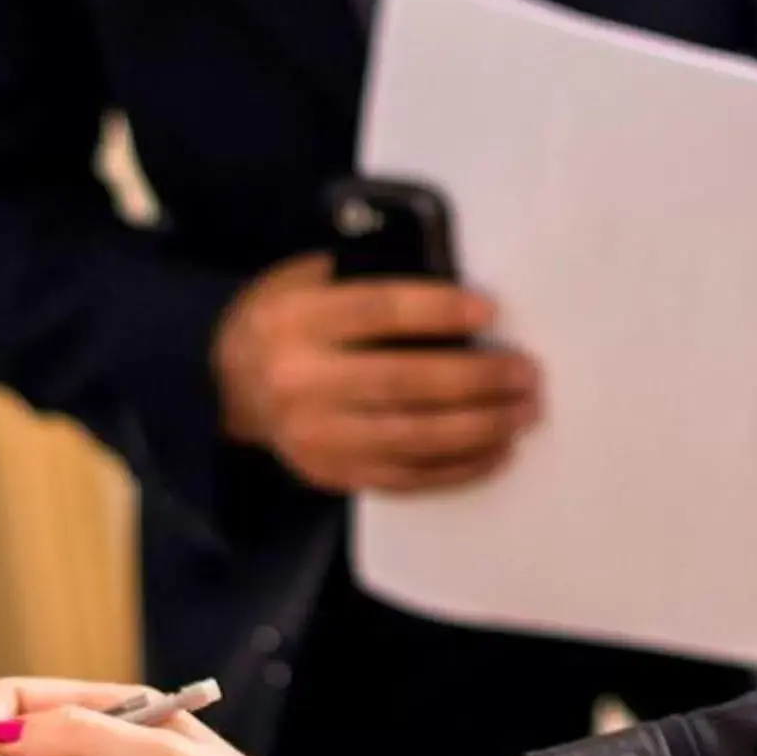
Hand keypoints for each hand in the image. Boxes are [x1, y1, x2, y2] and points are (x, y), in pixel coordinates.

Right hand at [211, 253, 543, 493]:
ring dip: (481, 426)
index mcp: (295, 320)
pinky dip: (459, 467)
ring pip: (412, 437)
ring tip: (524, 411)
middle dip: (477, 378)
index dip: (437, 311)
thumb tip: (453, 281)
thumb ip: (366, 278)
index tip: (490, 309)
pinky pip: (406, 476)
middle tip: (526, 373)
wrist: (231, 387)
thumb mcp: (308, 280)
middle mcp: (300, 381)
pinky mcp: (332, 474)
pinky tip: (497, 450)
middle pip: (403, 382)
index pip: (376, 312)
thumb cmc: (290, 321)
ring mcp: (315, 436)